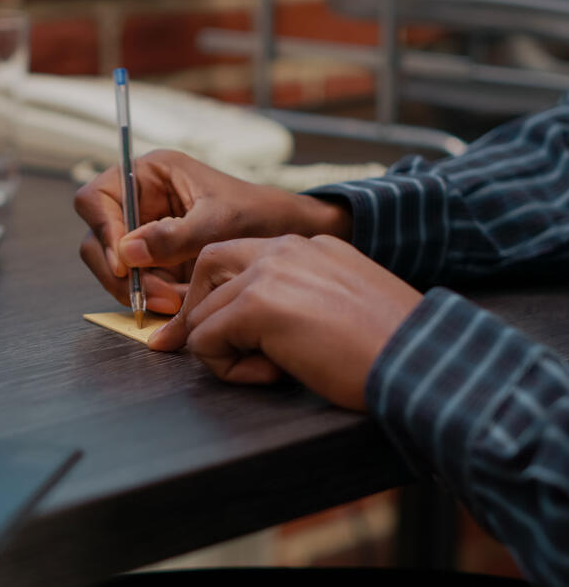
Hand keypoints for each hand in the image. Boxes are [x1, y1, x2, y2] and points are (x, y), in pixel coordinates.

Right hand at [74, 150, 351, 313]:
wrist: (290, 239)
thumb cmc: (261, 215)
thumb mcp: (220, 222)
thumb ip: (174, 236)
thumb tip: (127, 251)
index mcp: (149, 175)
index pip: (96, 199)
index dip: (103, 230)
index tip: (124, 263)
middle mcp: (140, 202)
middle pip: (98, 240)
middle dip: (121, 273)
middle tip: (151, 296)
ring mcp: (145, 234)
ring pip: (114, 268)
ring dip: (139, 290)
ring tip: (176, 302)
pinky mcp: (156, 263)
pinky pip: (137, 285)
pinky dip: (153, 298)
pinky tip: (181, 303)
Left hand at [148, 235, 422, 410]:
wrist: (420, 361)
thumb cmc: (391, 347)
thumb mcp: (341, 304)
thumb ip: (299, 299)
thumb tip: (255, 325)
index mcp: (308, 245)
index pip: (237, 259)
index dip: (229, 300)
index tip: (241, 336)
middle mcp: (284, 247)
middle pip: (208, 272)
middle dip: (211, 316)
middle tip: (241, 354)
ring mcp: (268, 273)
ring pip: (202, 315)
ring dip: (228, 351)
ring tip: (277, 369)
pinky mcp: (256, 306)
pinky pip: (205, 342)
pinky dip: (230, 370)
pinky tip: (277, 375)